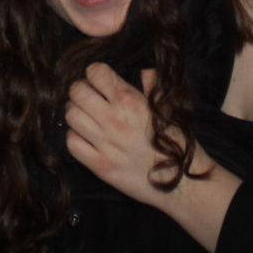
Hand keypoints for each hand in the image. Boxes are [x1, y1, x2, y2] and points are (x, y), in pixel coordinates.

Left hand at [66, 62, 240, 252]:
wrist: (182, 183)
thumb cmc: (177, 143)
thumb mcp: (170, 108)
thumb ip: (154, 86)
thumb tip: (144, 70)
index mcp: (131, 102)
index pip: (96, 73)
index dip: (95, 72)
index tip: (99, 79)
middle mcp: (114, 120)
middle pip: (77, 91)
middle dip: (81, 89)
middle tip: (89, 96)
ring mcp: (105, 144)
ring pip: (71, 115)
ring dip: (76, 111)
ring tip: (87, 116)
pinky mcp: (100, 166)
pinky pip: (72, 143)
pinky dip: (75, 136)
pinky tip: (86, 136)